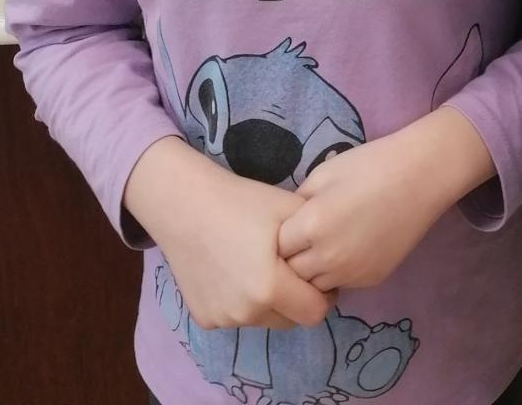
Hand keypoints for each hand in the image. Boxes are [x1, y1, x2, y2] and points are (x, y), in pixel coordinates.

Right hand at [124, 137, 331, 331]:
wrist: (186, 206)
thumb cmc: (242, 202)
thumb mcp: (289, 210)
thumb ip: (317, 238)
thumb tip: (335, 257)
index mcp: (269, 289)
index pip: (315, 312)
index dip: (324, 294)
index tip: (320, 275)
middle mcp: (246, 313)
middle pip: (290, 320)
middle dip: (298, 300)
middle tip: (292, 269)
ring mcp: (222, 319)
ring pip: (263, 320)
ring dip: (270, 302)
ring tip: (261, 266)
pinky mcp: (204, 319)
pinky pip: (237, 317)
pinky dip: (243, 302)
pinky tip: (235, 270)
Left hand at [278, 108, 495, 293]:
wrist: (420, 177)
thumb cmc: (369, 165)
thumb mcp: (324, 173)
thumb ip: (298, 203)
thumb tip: (286, 224)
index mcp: (312, 227)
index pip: (276, 248)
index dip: (281, 235)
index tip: (289, 224)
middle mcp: (328, 258)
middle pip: (292, 274)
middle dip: (292, 258)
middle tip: (304, 237)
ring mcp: (351, 274)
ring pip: (315, 286)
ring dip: (313, 271)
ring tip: (325, 244)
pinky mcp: (370, 280)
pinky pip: (341, 284)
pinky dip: (337, 272)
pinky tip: (348, 247)